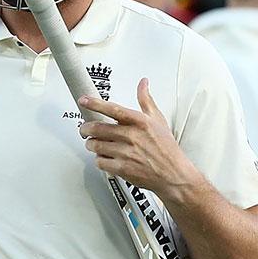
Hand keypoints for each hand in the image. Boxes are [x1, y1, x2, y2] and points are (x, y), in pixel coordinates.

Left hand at [78, 80, 192, 196]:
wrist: (173, 174)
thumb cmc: (166, 148)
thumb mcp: (158, 119)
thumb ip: (146, 100)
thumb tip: (143, 84)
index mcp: (139, 121)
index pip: (112, 109)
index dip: (95, 103)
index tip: (84, 100)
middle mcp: (131, 136)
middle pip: (98, 128)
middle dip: (86, 128)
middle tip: (84, 129)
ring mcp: (126, 153)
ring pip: (96, 145)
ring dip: (91, 144)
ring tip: (93, 143)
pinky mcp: (123, 168)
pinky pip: (100, 162)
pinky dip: (98, 159)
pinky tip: (103, 157)